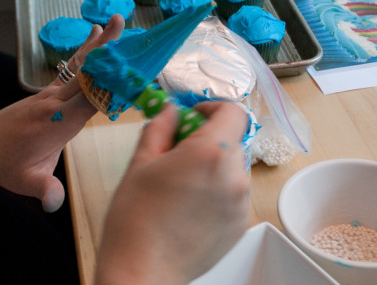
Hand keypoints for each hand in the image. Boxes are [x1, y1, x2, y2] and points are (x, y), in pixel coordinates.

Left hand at [0, 15, 124, 212]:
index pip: (90, 99)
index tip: (131, 67)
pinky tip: (93, 34)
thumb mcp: (24, 180)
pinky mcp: (48, 91)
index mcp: (58, 121)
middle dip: (107, 51)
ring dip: (98, 44)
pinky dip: (84, 50)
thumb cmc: (6, 164)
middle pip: (87, 73)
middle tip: (124, 28)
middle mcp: (56, 101)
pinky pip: (71, 68)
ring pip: (80, 65)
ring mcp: (51, 93)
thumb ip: (42, 189)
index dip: (111, 84)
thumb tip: (54, 204)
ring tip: (114, 23)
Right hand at [95, 101, 249, 284]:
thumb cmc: (135, 217)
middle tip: (180, 151)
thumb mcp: (141, 162)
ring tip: (185, 181)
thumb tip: (171, 109)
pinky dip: (219, 187)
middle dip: (208, 137)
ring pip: (233, 164)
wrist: (142, 272)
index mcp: (210, 153)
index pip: (233, 111)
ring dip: (214, 162)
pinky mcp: (241, 223)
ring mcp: (241, 202)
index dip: (212, 108)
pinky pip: (235, 190)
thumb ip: (160, 127)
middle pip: (232, 138)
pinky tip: (193, 203)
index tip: (193, 118)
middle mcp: (234, 175)